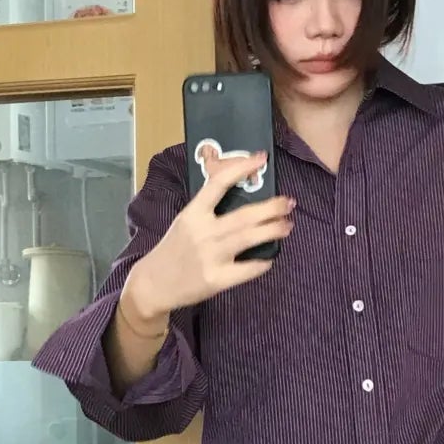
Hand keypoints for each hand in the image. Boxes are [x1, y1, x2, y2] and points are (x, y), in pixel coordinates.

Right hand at [124, 152, 293, 325]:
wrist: (155, 284)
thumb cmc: (174, 249)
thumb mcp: (185, 221)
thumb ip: (208, 209)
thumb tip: (245, 196)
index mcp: (193, 213)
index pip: (218, 184)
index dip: (241, 168)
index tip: (261, 159)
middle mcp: (202, 232)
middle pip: (244, 215)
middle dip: (271, 207)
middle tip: (289, 202)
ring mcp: (210, 256)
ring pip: (250, 238)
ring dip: (273, 230)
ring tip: (287, 225)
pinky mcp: (217, 279)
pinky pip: (247, 269)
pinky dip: (263, 262)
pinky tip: (270, 258)